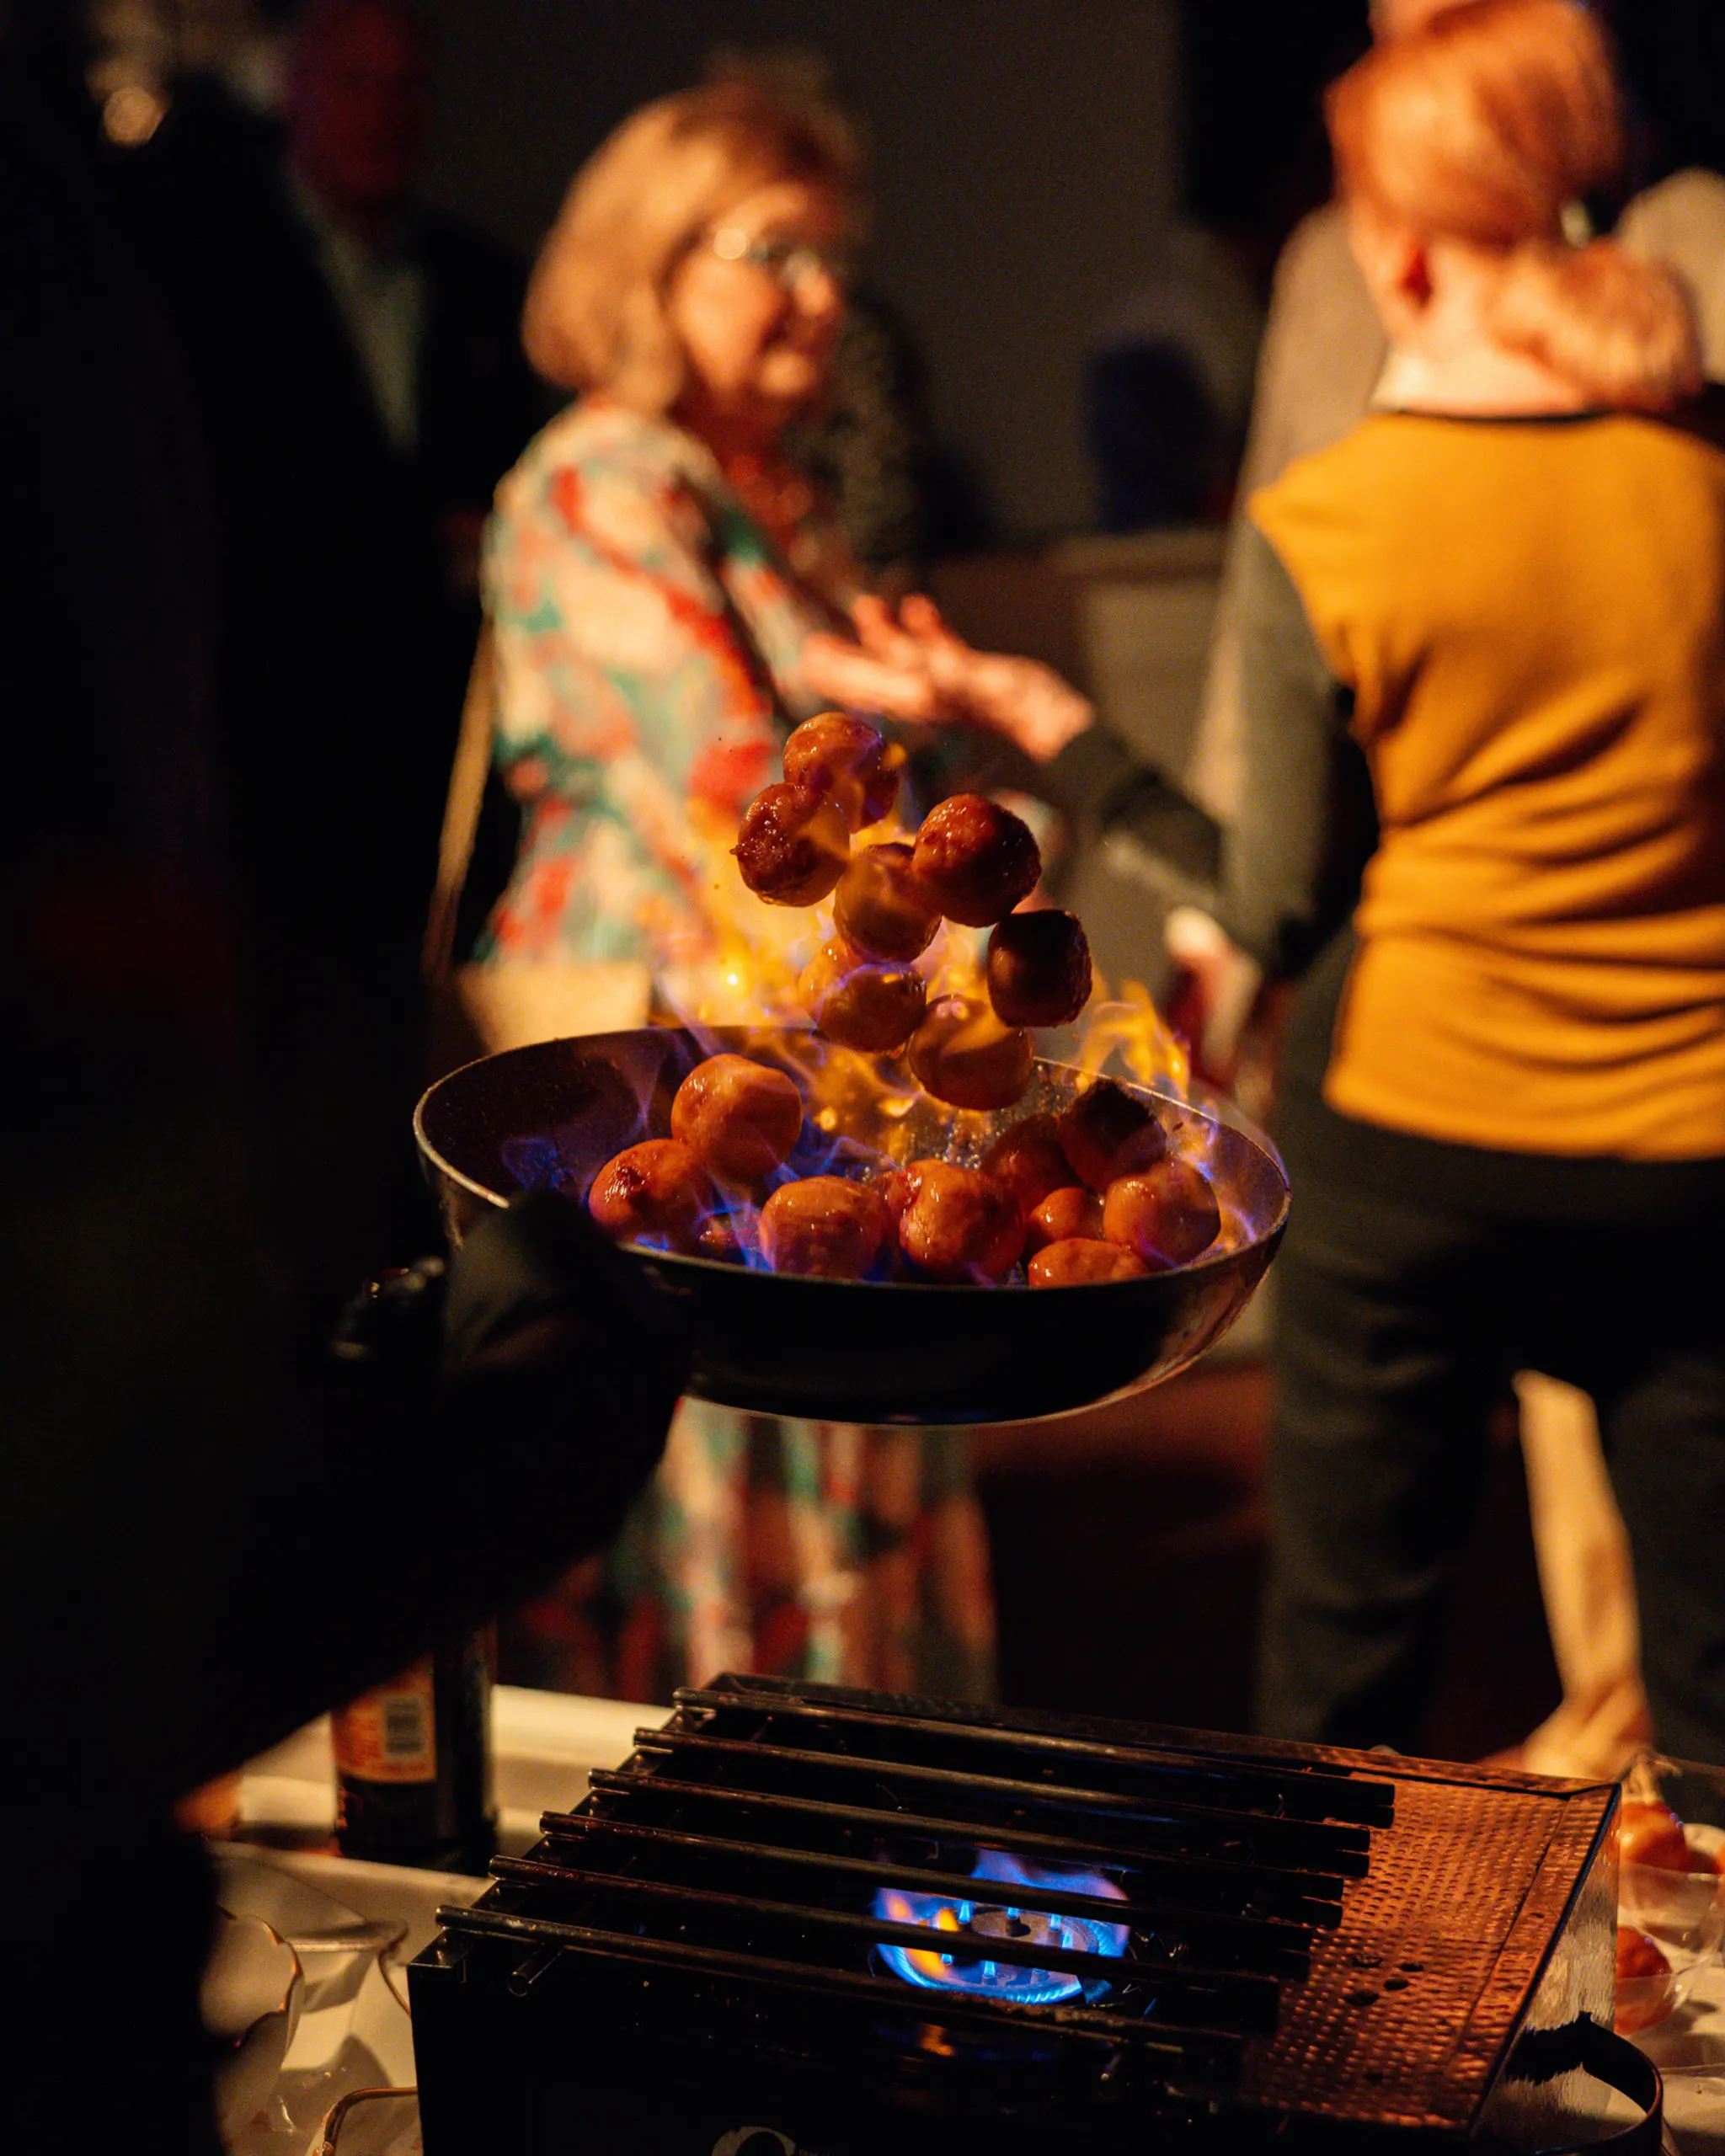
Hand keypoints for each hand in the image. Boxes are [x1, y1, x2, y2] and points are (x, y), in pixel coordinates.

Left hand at [804, 594, 1093, 761]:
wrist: (1049, 718)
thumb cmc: (1008, 705)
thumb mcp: (968, 688)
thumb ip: (938, 679)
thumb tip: (910, 677)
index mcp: (915, 697)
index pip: (864, 684)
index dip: (835, 672)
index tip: (807, 658)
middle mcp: (924, 692)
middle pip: (875, 672)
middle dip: (846, 658)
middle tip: (815, 643)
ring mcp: (947, 682)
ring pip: (905, 657)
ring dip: (884, 634)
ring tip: (865, 605)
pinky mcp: (973, 672)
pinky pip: (941, 648)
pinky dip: (927, 628)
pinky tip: (918, 605)